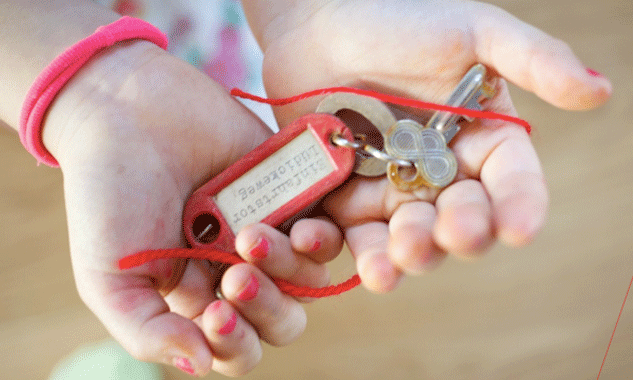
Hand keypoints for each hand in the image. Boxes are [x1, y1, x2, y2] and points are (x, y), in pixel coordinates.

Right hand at [44, 41, 341, 375]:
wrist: (126, 111)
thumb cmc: (109, 195)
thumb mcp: (110, 279)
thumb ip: (148, 332)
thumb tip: (200, 365)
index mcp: (198, 298)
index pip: (237, 348)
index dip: (235, 344)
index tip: (214, 315)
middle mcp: (238, 268)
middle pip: (283, 320)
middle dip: (267, 308)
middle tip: (235, 275)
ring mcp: (268, 230)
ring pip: (310, 279)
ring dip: (288, 269)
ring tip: (249, 235)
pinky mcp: (292, 191)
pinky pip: (328, 229)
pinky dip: (321, 238)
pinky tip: (297, 226)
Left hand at [244, 0, 611, 292]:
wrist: (315, 26)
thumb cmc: (395, 22)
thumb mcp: (473, 32)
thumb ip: (533, 59)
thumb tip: (599, 91)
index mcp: (481, 141)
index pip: (512, 183)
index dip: (520, 208)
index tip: (520, 229)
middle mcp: (440, 175)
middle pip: (460, 220)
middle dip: (460, 233)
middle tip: (452, 233)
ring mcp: (390, 192)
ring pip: (408, 239)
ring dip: (408, 255)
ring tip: (399, 260)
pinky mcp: (344, 202)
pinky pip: (350, 238)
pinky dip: (352, 253)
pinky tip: (359, 261)